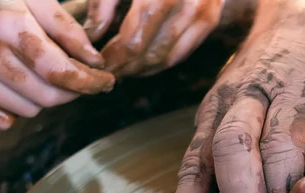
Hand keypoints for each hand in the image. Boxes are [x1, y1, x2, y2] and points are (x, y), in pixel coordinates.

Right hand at [0, 0, 113, 129]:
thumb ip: (62, 25)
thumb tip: (95, 59)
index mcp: (8, 27)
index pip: (61, 72)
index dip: (90, 82)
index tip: (106, 81)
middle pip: (49, 96)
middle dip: (70, 90)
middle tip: (74, 77)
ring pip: (30, 110)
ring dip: (42, 98)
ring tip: (35, 74)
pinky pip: (4, 120)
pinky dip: (15, 110)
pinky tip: (13, 88)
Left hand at [85, 0, 223, 77]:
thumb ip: (104, 0)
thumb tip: (93, 35)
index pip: (133, 42)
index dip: (115, 57)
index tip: (99, 64)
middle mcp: (186, 6)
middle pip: (152, 54)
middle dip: (129, 67)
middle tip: (110, 72)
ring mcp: (203, 13)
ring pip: (169, 58)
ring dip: (145, 69)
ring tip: (125, 70)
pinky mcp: (211, 18)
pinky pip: (184, 50)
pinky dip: (164, 61)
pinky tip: (146, 62)